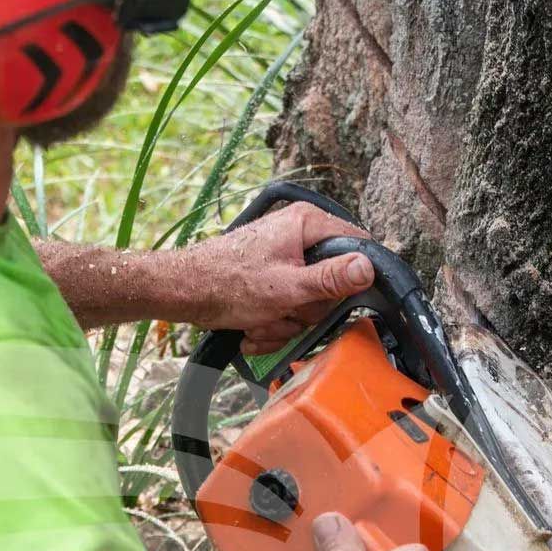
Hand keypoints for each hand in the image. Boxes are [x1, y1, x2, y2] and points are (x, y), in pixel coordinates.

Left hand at [170, 203, 375, 352]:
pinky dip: (272, 325)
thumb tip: (368, 268)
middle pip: (332, 284)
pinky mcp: (274, 281)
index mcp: (306, 224)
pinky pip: (289, 310)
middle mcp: (298, 236)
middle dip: (305, 309)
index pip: (356, 244)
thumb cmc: (226, 283)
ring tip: (260, 321)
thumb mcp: (287, 287)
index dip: (352, 277)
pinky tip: (253, 326)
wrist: (183, 294)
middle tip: (283, 310)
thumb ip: (331, 279)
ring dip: (285, 323)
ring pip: (309, 304)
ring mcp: (286, 260)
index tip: (334, 297)